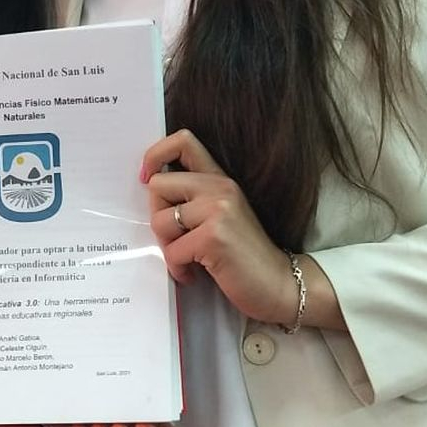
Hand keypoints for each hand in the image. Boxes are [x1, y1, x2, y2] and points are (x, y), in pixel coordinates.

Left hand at [141, 129, 296, 324]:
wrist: (279, 285)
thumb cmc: (243, 255)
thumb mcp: (220, 215)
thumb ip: (193, 197)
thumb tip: (149, 188)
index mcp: (220, 179)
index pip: (183, 141)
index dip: (155, 154)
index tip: (147, 176)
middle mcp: (220, 188)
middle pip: (157, 185)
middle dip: (158, 216)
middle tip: (176, 238)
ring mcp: (218, 211)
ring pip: (159, 220)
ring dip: (167, 247)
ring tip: (187, 258)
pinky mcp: (213, 237)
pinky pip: (171, 251)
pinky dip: (177, 268)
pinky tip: (193, 273)